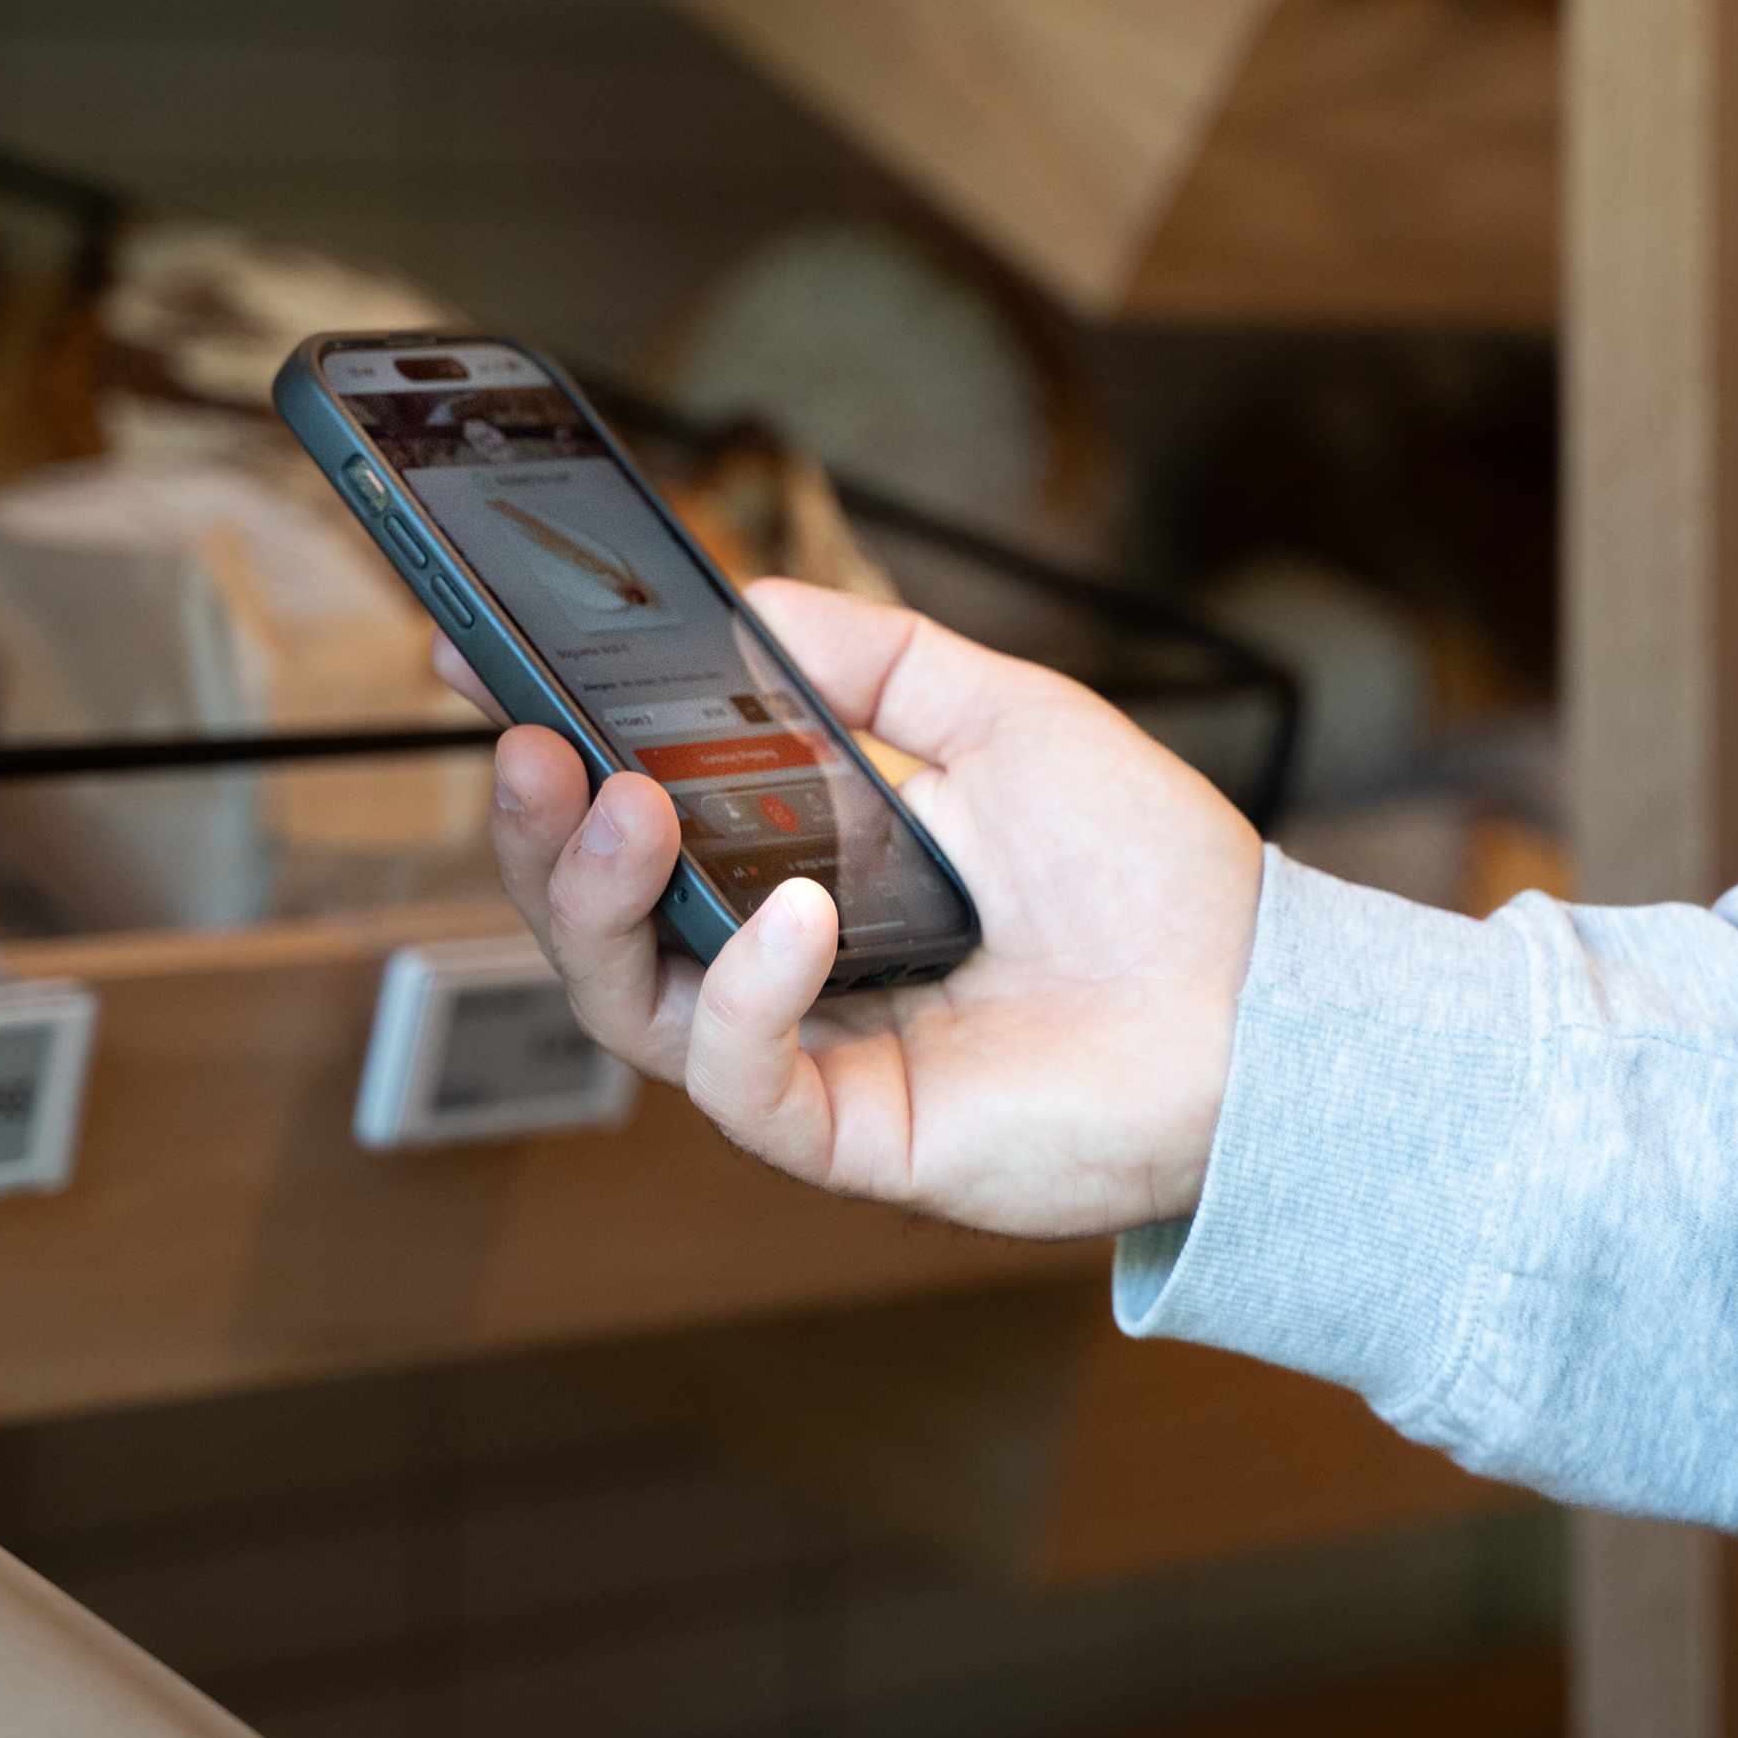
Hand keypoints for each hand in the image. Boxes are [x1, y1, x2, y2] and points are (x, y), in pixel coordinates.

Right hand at [454, 580, 1263, 1240]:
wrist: (1267, 1006)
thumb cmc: (1148, 877)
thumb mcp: (1005, 717)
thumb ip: (879, 657)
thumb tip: (750, 602)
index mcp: (792, 871)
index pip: (632, 819)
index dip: (547, 749)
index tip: (470, 661)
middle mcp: (777, 973)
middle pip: (599, 922)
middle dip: (541, 832)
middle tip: (528, 741)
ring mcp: (808, 1059)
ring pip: (631, 1004)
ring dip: (601, 900)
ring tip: (618, 802)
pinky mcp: (852, 1136)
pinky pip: (743, 1080)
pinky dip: (748, 990)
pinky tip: (794, 913)